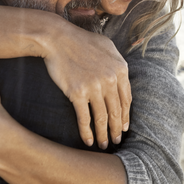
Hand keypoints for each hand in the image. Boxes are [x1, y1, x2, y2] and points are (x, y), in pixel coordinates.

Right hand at [39, 23, 131, 149]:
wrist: (57, 39)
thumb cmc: (80, 40)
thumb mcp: (107, 46)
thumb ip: (117, 62)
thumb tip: (122, 77)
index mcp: (120, 69)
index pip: (126, 99)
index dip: (125, 115)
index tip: (124, 126)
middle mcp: (110, 79)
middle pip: (116, 111)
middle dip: (117, 129)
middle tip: (117, 140)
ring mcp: (94, 87)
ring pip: (102, 117)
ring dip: (104, 134)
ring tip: (104, 144)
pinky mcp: (77, 93)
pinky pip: (84, 118)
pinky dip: (87, 132)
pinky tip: (88, 141)